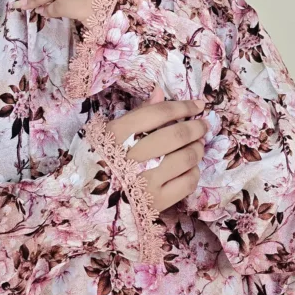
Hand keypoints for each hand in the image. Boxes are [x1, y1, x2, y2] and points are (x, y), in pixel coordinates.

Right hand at [107, 86, 207, 212]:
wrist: (91, 200)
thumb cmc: (103, 160)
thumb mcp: (113, 133)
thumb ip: (139, 113)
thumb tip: (160, 92)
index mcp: (116, 135)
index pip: (158, 113)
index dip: (183, 107)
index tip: (198, 105)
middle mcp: (131, 157)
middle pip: (176, 135)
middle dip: (196, 127)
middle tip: (203, 125)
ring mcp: (144, 181)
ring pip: (185, 158)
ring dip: (197, 148)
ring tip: (197, 145)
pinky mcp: (155, 203)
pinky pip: (187, 183)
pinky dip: (193, 171)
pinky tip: (189, 167)